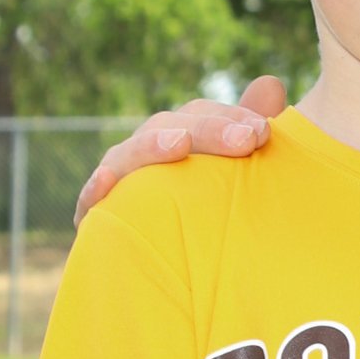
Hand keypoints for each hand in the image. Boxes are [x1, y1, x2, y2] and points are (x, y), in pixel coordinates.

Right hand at [75, 76, 288, 221]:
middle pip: (170, 128)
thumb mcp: (234, 175)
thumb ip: (247, 131)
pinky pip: (90, 203)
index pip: (201, 115)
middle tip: (247, 141)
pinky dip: (95, 190)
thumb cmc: (206, 216)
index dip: (231, 117)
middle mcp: (145, 154)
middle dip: (209, 131)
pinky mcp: (95, 218)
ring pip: (129, 156)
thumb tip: (270, 83)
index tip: (265, 130)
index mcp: (178, 140)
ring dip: (152, 147)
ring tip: (181, 144)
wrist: (170, 276)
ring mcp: (118, 183)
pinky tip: (107, 180)